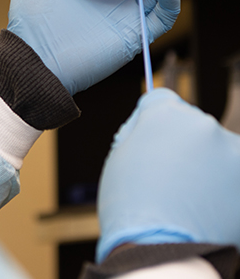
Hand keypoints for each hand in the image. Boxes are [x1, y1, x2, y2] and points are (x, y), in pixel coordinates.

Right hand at [97, 88, 239, 260]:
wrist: (160, 248)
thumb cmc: (132, 206)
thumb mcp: (120, 154)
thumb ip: (141, 131)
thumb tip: (155, 128)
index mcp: (165, 112)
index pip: (161, 101)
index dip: (152, 122)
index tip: (151, 141)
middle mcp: (202, 122)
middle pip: (190, 125)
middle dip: (180, 144)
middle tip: (166, 176)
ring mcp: (229, 149)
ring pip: (214, 149)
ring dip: (204, 164)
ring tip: (188, 197)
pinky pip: (230, 172)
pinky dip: (222, 185)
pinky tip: (205, 205)